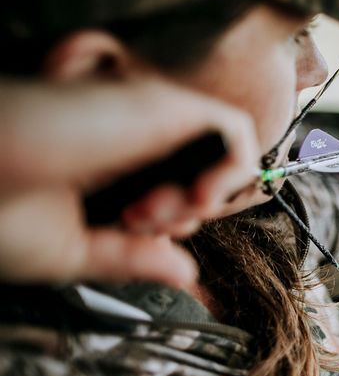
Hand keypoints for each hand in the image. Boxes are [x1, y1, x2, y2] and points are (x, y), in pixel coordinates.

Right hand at [0, 78, 260, 286]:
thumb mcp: (68, 250)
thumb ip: (130, 259)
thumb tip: (184, 272)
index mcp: (104, 170)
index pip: (171, 196)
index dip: (170, 225)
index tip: (130, 232)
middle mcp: (128, 139)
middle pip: (198, 177)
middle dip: (185, 215)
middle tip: (138, 223)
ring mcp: (146, 120)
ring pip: (218, 156)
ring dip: (202, 198)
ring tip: (153, 213)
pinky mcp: (162, 104)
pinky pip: (234, 132)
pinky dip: (230, 173)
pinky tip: (192, 198)